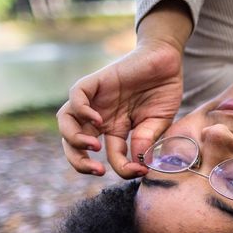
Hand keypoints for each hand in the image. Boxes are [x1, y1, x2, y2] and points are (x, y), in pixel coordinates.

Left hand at [58, 39, 182, 178]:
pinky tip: (98, 120)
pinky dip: (81, 110)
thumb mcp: (157, 122)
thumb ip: (145, 141)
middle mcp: (100, 118)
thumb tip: (139, 163)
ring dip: (74, 140)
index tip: (138, 171)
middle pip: (74, 144)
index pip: (109, 156)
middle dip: (80, 162)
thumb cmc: (163, 91)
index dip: (122, 168)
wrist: (166, 61)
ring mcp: (95, 100)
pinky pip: (75, 96)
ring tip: (94, 147)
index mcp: (115, 130)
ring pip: (66, 122)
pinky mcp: (96, 82)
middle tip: (98, 170)